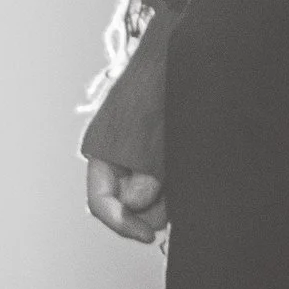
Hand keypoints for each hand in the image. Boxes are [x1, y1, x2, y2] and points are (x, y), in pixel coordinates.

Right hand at [83, 17, 172, 244]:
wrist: (174, 52)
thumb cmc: (159, 85)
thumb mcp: (152, 132)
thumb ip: (143, 171)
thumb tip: (135, 203)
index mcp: (102, 154)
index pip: (101, 203)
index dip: (123, 224)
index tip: (150, 236)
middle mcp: (115, 161)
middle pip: (127, 207)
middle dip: (151, 210)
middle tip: (177, 194)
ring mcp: (135, 159)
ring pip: (147, 198)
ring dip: (167, 196)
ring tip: (184, 169)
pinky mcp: (155, 156)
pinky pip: (162, 183)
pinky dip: (174, 185)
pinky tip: (187, 168)